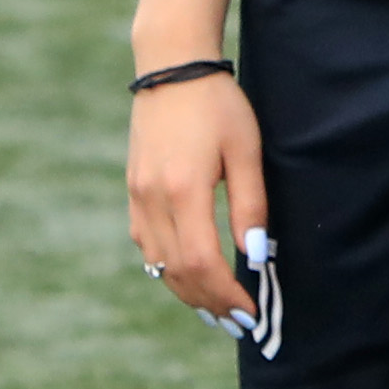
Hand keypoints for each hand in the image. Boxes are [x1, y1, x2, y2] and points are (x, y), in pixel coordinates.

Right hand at [126, 69, 270, 334]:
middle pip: (176, 272)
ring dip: (187, 292)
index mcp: (183, 189)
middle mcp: (152, 198)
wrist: (171, 66)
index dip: (225, 294)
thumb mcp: (246, 150)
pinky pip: (147, 245)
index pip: (201, 262)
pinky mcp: (133, 190)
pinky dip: (168, 269)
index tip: (250, 313)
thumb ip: (250, 204)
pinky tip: (189, 277)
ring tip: (217, 310)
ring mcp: (137, 195)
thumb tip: (255, 256)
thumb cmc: (218, 104)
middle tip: (238, 322)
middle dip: (209, 302)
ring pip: (158, 264)